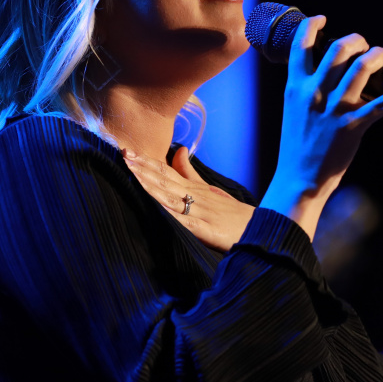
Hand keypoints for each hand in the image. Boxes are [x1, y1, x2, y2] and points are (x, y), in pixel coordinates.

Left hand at [124, 146, 254, 251]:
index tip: (129, 151)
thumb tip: (180, 150)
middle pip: (166, 180)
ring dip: (151, 185)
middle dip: (143, 168)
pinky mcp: (207, 231)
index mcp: (196, 188)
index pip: (168, 172)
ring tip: (134, 173)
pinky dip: (171, 214)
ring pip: (172, 197)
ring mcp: (201, 212)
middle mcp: (196, 197)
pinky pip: (186, 222)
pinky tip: (157, 207)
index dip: (148, 162)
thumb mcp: (211, 189)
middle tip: (124, 154)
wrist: (258, 231)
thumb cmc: (232, 213)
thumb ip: (191, 173)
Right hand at [261, 16, 382, 237]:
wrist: (298, 179)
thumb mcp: (294, 111)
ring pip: (361, 67)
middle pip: (338, 49)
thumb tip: (322, 74)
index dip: (312, 27)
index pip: (301, 47)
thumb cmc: (296, 147)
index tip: (322, 20)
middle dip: (356, 40)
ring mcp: (335, 109)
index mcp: (295, 88)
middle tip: (364, 45)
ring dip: (378, 54)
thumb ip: (306, 91)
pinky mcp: (353, 126)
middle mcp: (314, 93)